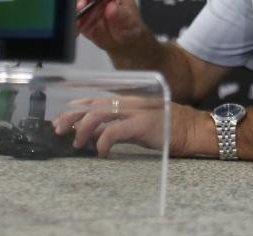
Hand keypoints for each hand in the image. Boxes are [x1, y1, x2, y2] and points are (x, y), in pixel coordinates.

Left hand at [53, 96, 209, 157]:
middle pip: (92, 104)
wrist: (194, 129)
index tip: (61, 120)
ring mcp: (136, 111)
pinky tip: (102, 153)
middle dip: (71, 116)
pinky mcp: (142, 124)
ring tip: (78, 143)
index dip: (75, 108)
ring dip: (83, 130)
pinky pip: (114, 132)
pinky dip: (102, 143)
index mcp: (128, 101)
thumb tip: (93, 135)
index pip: (95, 99)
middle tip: (59, 130)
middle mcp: (129, 102)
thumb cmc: (168, 129)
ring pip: (99, 114)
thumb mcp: (137, 126)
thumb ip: (115, 127)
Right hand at [76, 0, 145, 56]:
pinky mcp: (80, 16)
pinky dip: (71, 21)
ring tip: (77, 20)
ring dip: (72, 7)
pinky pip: (71, 15)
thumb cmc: (130, 26)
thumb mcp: (130, 20)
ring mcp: (88, 3)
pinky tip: (76, 29)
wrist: (124, 41)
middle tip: (81, 6)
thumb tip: (111, 7)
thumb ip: (120, 13)